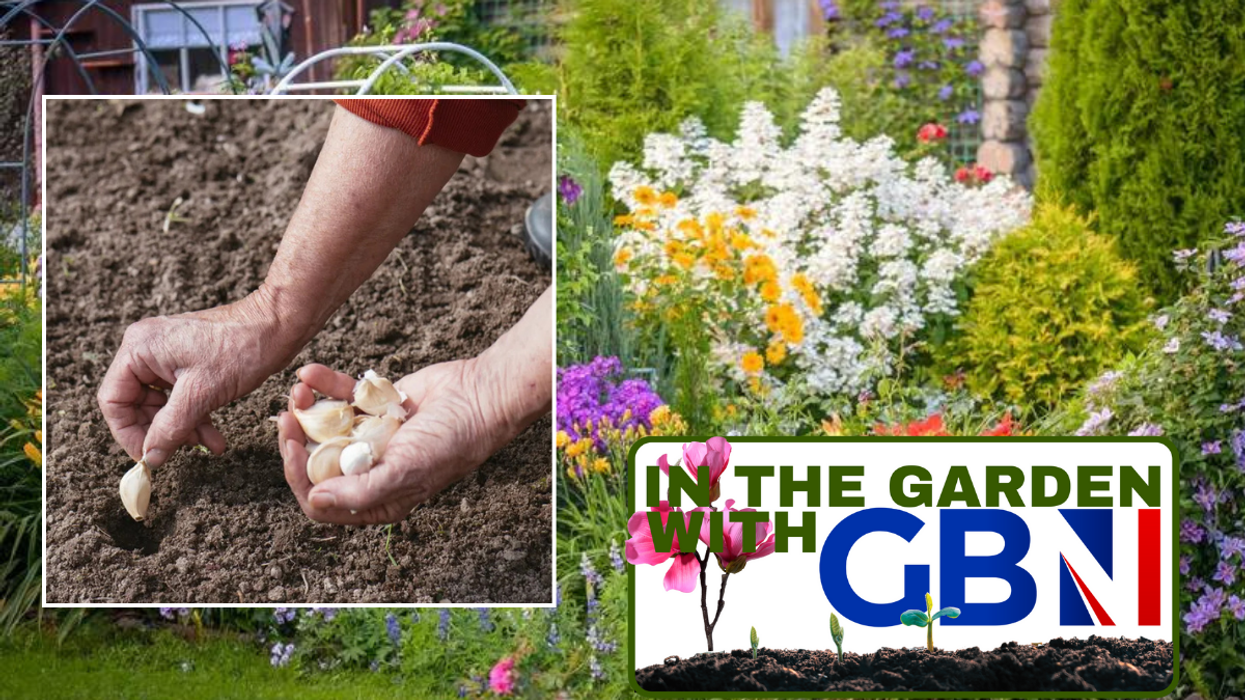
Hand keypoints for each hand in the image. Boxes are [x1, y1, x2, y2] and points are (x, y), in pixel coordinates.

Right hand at [98, 290, 296, 467]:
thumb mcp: (200, 395)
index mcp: (139, 349)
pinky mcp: (189, 361)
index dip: (128, 433)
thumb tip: (150, 457)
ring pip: (162, 404)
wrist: (278, 325)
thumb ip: (169, 428)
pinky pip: (181, 396)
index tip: (148, 456)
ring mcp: (168, 354)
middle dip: (162, 431)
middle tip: (185, 449)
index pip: (114, 400)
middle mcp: (147, 348)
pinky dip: (195, 417)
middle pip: (137, 404)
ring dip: (183, 428)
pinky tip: (214, 437)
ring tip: (209, 445)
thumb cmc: (241, 349)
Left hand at [277, 362, 510, 524]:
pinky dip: (324, 384)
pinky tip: (311, 373)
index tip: (293, 449)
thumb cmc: (450, 442)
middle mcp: (370, 470)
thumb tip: (315, 499)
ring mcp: (371, 437)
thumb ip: (360, 490)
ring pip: (324, 427)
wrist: (480, 396)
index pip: (322, 501)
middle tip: (285, 419)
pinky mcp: (376, 407)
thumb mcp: (406, 472)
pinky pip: (342, 397)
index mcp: (376, 497)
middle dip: (297, 441)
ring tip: (298, 390)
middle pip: (317, 463)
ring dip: (306, 410)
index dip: (300, 479)